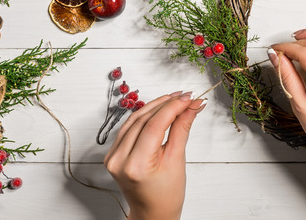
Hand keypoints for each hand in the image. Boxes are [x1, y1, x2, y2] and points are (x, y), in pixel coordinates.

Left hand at [104, 92, 205, 219]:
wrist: (152, 212)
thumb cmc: (166, 194)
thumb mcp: (177, 160)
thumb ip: (182, 129)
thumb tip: (191, 107)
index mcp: (136, 166)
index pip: (154, 125)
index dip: (172, 107)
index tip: (188, 98)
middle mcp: (119, 160)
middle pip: (143, 120)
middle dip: (166, 104)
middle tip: (186, 97)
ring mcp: (113, 157)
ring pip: (134, 120)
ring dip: (155, 106)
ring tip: (175, 99)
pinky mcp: (113, 153)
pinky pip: (129, 127)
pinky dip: (145, 116)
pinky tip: (159, 109)